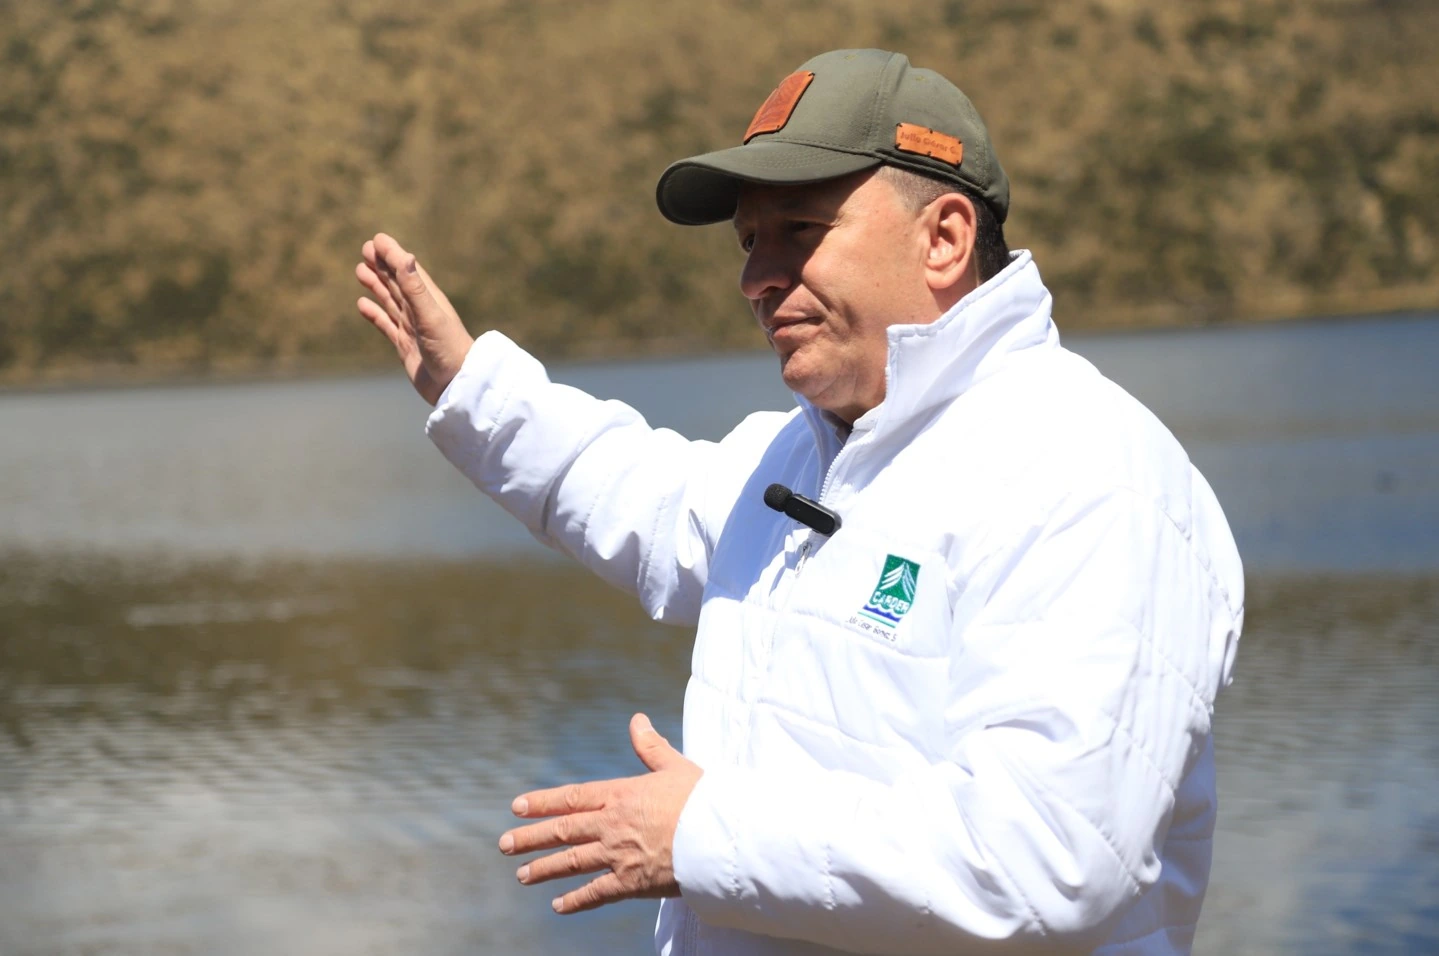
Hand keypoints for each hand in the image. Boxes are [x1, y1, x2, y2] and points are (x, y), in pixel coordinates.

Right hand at [355, 233, 474, 404]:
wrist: (456, 387)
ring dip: (376, 285)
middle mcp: (420, 311)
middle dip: (382, 265)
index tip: (376, 239)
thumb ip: (416, 288)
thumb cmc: (450, 350)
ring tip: (360, 270)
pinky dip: (374, 313)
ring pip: (389, 301)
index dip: (393, 254)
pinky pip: (385, 325)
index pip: (407, 270)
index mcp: (429, 299)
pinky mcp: (405, 346)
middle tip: (365, 249)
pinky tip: (362, 305)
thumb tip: (404, 255)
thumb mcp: (431, 316)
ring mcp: (412, 328)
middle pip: (397, 282)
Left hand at [499, 713, 702, 913]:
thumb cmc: (702, 798)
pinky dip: (575, 901)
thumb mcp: (675, 767)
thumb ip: (651, 747)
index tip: (516, 807)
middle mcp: (611, 825)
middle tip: (504, 844)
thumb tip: (637, 720)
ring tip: (521, 875)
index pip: (571, 797)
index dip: (542, 802)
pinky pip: (596, 893)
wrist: (719, 836)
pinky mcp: (631, 883)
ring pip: (571, 862)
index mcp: (620, 794)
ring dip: (544, 868)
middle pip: (562, 831)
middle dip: (531, 837)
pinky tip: (558, 906)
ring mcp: (618, 855)